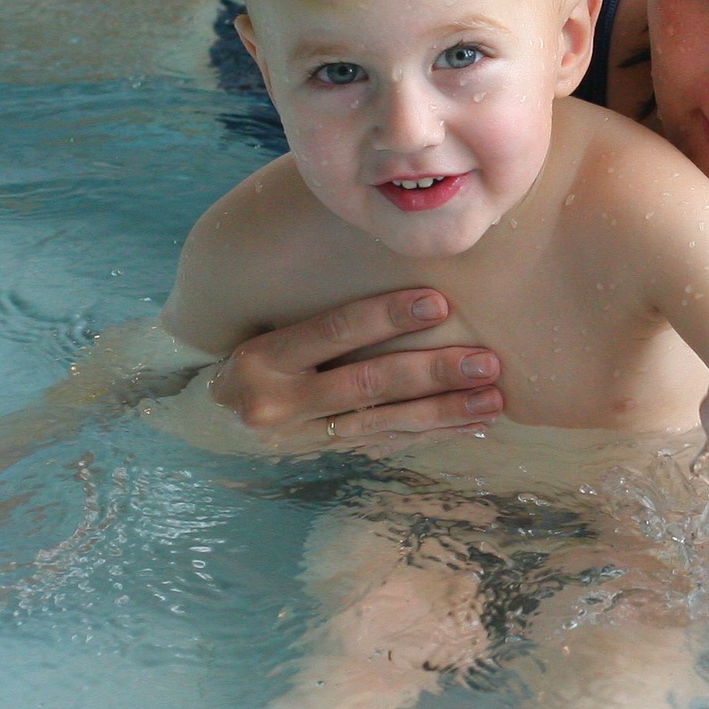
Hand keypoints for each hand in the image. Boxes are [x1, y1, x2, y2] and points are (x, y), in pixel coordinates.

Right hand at [210, 290, 501, 453]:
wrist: (215, 416)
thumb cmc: (258, 352)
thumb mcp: (267, 327)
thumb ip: (319, 306)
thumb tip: (395, 253)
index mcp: (261, 358)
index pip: (333, 330)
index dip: (387, 316)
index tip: (440, 304)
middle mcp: (277, 402)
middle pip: (367, 383)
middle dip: (433, 372)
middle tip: (486, 361)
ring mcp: (302, 437)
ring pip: (384, 422)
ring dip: (445, 410)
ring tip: (493, 398)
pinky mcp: (325, 455)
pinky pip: (387, 443)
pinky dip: (433, 431)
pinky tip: (471, 421)